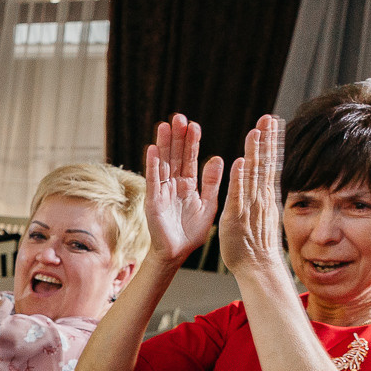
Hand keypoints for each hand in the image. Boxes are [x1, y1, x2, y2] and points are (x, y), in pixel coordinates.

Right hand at [142, 114, 225, 265]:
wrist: (177, 253)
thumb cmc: (192, 232)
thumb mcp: (209, 204)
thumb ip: (212, 182)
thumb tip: (218, 158)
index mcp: (188, 185)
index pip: (189, 158)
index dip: (191, 142)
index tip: (194, 125)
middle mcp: (173, 185)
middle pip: (175, 156)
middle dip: (176, 137)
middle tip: (179, 117)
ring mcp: (162, 191)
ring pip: (163, 163)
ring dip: (163, 145)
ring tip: (164, 126)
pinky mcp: (153, 201)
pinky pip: (153, 180)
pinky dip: (153, 165)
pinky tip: (153, 149)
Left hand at [214, 114, 284, 274]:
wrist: (257, 266)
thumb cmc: (255, 242)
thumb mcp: (261, 212)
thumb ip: (262, 194)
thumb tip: (265, 178)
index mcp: (264, 195)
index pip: (269, 163)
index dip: (271, 142)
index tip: (272, 123)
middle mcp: (260, 197)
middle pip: (265, 163)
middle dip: (267, 139)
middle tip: (269, 117)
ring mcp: (251, 206)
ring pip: (253, 175)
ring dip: (254, 152)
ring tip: (256, 130)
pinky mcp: (238, 217)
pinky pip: (238, 195)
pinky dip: (239, 178)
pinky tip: (240, 162)